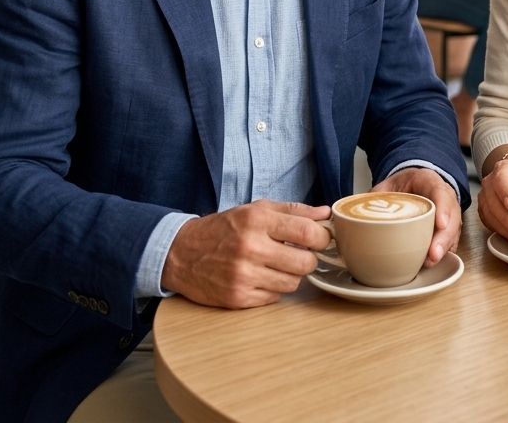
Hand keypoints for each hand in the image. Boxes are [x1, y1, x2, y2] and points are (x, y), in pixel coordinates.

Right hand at [161, 200, 331, 307]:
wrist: (182, 253)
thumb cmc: (224, 228)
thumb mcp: (256, 209)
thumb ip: (294, 210)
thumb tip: (326, 212)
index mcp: (257, 221)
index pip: (307, 232)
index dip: (322, 237)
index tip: (321, 238)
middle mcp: (250, 248)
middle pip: (305, 263)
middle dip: (309, 259)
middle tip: (300, 253)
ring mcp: (243, 276)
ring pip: (293, 283)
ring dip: (292, 275)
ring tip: (278, 264)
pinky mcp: (238, 298)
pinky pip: (274, 298)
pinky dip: (274, 288)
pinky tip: (262, 276)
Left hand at [372, 168, 460, 266]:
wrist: (414, 184)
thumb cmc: (403, 186)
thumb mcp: (388, 185)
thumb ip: (377, 197)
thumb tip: (360, 213)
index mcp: (429, 182)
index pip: (439, 192)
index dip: (442, 208)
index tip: (440, 224)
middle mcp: (445, 198)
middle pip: (452, 217)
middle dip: (443, 238)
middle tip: (433, 254)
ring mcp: (449, 215)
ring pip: (453, 232)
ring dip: (443, 249)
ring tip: (429, 262)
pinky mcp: (447, 231)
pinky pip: (450, 242)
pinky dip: (442, 254)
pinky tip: (431, 263)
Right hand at [477, 156, 507, 247]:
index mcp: (505, 168)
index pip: (501, 178)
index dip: (504, 192)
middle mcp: (491, 181)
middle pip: (493, 201)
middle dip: (506, 219)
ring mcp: (485, 196)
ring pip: (489, 214)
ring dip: (504, 229)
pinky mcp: (484, 209)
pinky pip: (488, 222)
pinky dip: (501, 233)